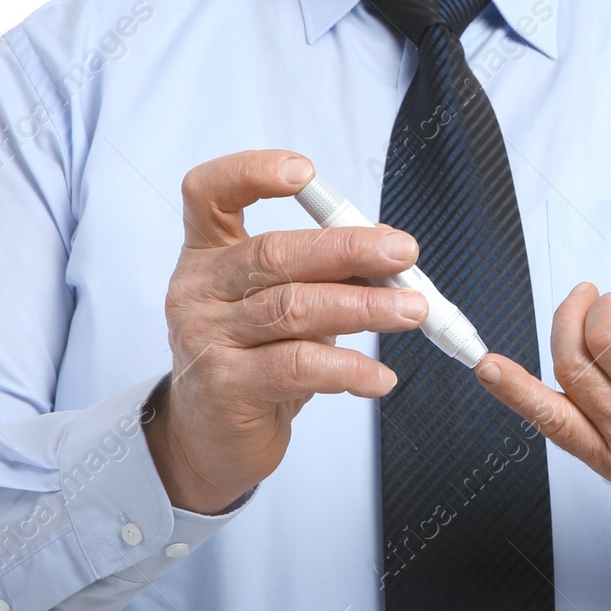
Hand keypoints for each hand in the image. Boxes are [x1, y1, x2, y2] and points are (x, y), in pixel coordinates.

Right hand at [143, 150, 426, 513]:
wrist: (212, 438)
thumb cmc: (256, 357)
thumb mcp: (281, 304)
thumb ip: (322, 273)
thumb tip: (391, 256)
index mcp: (207, 253)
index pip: (209, 193)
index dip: (251, 172)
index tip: (305, 173)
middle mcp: (197, 289)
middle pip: (272, 254)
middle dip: (348, 249)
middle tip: (404, 254)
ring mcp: (205, 339)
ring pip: (292, 309)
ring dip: (364, 308)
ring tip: (413, 311)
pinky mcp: (224, 389)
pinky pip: (297, 368)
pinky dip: (349, 369)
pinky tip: (381, 377)